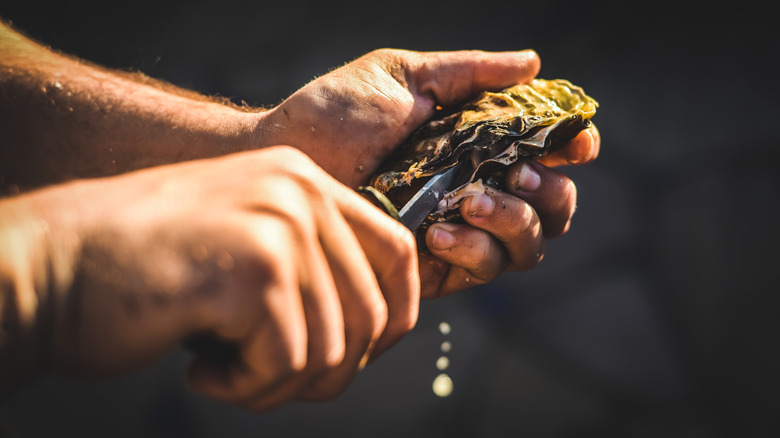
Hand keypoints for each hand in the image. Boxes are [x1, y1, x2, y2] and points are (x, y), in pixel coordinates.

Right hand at [7, 146, 417, 410]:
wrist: (53, 267)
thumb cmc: (146, 271)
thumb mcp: (245, 245)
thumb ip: (311, 267)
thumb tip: (376, 328)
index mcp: (304, 181)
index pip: (396, 251)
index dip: (395, 317)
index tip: (361, 355)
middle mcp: (300, 192)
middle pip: (370, 314)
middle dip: (327, 372)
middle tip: (264, 379)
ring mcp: (279, 226)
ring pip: (332, 349)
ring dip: (278, 385)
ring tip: (224, 372)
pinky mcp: (253, 271)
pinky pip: (287, 364)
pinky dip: (247, 388)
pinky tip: (201, 369)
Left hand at [257, 49, 599, 296]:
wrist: (286, 156)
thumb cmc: (338, 111)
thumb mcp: (405, 77)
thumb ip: (470, 74)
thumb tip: (534, 63)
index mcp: (478, 142)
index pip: (546, 152)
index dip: (572, 149)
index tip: (575, 144)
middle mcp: (478, 187)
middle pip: (553, 207)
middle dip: (549, 193)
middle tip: (517, 174)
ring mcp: (460, 229)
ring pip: (529, 246)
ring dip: (515, 223)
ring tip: (470, 201)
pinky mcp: (435, 267)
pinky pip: (483, 271)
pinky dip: (475, 251)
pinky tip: (438, 232)